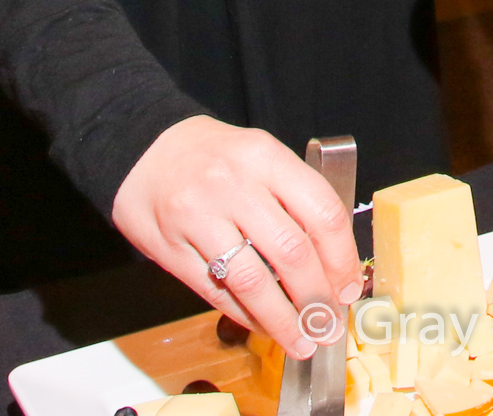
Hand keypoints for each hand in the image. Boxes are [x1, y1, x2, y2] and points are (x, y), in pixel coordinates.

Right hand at [111, 116, 360, 356]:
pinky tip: (264, 326)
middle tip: (329, 322)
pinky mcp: (171, 249)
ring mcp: (198, 218)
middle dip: (317, 297)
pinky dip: (246, 316)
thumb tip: (333, 261)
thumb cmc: (213, 157)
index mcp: (265, 157)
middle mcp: (233, 185)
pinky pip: (216, 292)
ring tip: (302, 340)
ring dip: (283, 319)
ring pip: (253, 281)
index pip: (322, 211)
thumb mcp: (259, 156)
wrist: (144, 152)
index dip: (342, 257)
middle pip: (292, 252)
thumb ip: (293, 197)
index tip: (349, 286)